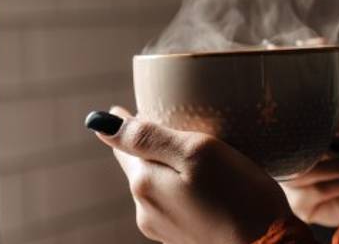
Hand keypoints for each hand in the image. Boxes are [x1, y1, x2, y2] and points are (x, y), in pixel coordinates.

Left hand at [86, 107, 295, 243]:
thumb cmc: (240, 196)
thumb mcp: (197, 152)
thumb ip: (148, 137)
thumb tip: (99, 123)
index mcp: (144, 184)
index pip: (125, 146)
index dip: (129, 124)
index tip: (130, 109)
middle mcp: (147, 211)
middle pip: (141, 167)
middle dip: (152, 147)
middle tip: (169, 125)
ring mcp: (165, 230)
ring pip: (160, 187)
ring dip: (170, 170)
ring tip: (192, 155)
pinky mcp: (186, 239)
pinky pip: (177, 205)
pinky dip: (186, 190)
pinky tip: (207, 187)